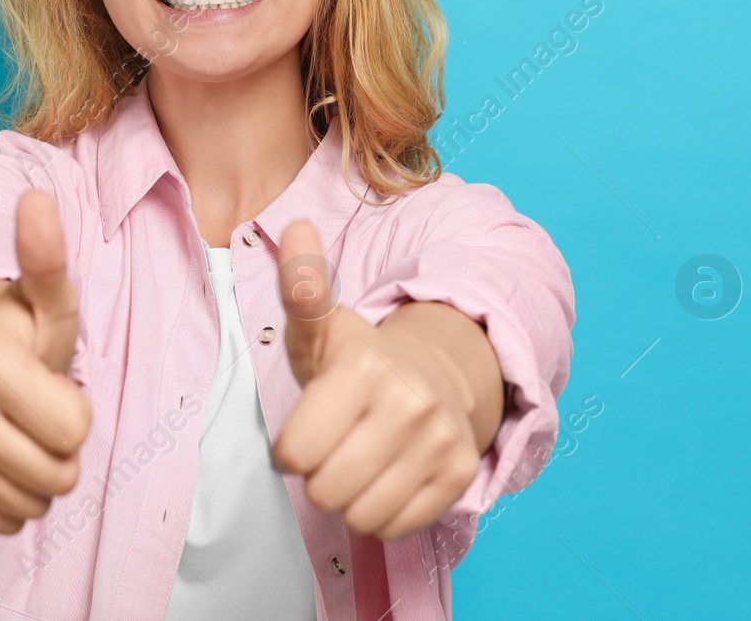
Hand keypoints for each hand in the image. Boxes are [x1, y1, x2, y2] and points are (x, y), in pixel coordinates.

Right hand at [0, 190, 92, 533]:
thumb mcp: (46, 301)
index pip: (76, 431)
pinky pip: (1, 521)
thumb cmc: (15, 334)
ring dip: (36, 474)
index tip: (48, 382)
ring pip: (32, 504)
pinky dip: (7, 495)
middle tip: (36, 411)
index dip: (75, 409)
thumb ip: (48, 260)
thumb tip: (38, 199)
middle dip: (60, 448)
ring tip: (17, 430)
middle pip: (59, 476)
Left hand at [270, 218, 483, 539]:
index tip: (303, 430)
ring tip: (358, 461)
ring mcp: (440, 439)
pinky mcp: (460, 473)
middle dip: (318, 477)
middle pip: (326, 489)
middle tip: (332, 447)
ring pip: (361, 514)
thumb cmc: (357, 361)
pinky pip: (395, 526)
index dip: (289, 450)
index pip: (295, 452)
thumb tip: (295, 225)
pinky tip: (386, 477)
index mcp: (363, 366)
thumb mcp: (319, 328)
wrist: (434, 375)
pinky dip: (382, 513)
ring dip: (350, 498)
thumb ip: (300, 288)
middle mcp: (409, 401)